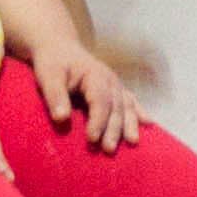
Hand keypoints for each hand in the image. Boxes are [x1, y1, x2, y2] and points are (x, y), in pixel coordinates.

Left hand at [27, 40, 145, 150]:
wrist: (58, 47)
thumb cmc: (52, 63)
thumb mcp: (48, 76)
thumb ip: (55, 96)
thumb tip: (61, 118)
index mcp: (95, 76)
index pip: (100, 102)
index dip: (98, 121)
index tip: (92, 139)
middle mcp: (110, 80)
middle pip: (116, 107)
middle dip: (114, 130)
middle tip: (108, 150)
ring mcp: (115, 84)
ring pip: (127, 106)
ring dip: (130, 125)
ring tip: (132, 142)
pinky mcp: (115, 89)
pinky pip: (131, 101)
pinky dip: (140, 112)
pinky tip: (149, 123)